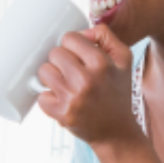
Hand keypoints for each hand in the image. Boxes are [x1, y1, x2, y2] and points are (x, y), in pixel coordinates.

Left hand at [36, 25, 140, 147]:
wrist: (116, 131)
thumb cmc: (117, 92)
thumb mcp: (123, 59)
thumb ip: (105, 36)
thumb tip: (81, 32)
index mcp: (101, 63)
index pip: (69, 38)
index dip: (71, 45)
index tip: (77, 55)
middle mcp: (86, 80)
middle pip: (54, 53)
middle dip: (61, 60)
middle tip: (71, 71)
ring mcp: (72, 98)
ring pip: (44, 72)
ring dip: (51, 77)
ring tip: (65, 84)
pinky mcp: (61, 113)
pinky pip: (40, 95)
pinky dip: (48, 97)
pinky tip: (62, 99)